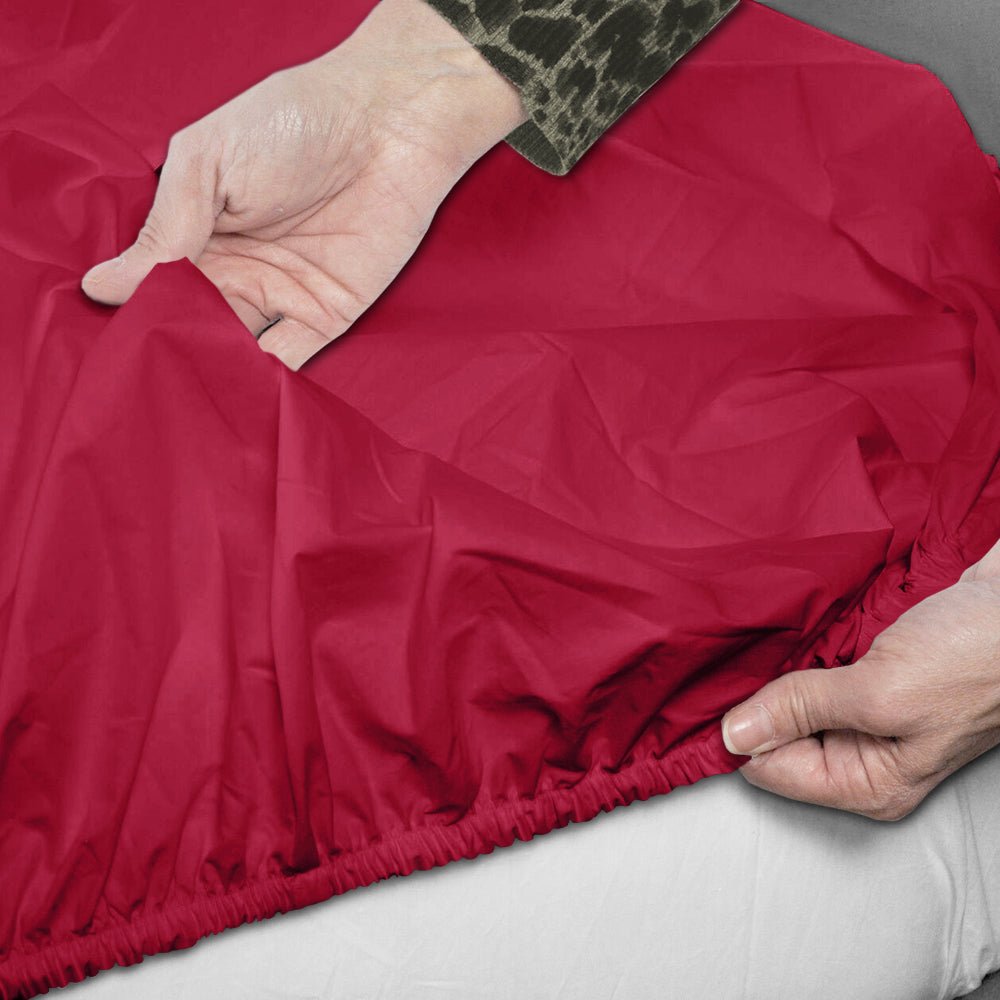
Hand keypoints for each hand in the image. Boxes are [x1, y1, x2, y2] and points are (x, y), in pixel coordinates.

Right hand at [80, 0, 527, 369]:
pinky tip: (241, 391)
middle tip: (151, 378)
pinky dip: (266, 379)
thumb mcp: (209, 162)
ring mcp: (280, 296)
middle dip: (175, 350)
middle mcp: (233, 269)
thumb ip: (167, 227)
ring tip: (191, 393)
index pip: (155, 285)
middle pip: (193, 323)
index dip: (138, 312)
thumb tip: (103, 285)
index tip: (118, 338)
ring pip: (236, 349)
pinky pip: (290, 360)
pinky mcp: (327, 316)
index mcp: (196, 230)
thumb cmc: (296, 122)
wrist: (391, 125)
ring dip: (217, 370)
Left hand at [720, 537, 999, 820]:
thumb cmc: (973, 657)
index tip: (714, 695)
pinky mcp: (872, 676)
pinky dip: (803, 652)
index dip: (740, 735)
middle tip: (741, 660)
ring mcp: (869, 716)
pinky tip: (794, 631)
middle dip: (759, 701)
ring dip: (779, 672)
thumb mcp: (880, 692)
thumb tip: (732, 736)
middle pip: (778, 737)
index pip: (771, 771)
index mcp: (868, 782)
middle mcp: (865, 757)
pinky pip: (816, 672)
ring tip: (765, 642)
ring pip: (793, 701)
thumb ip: (803, 710)